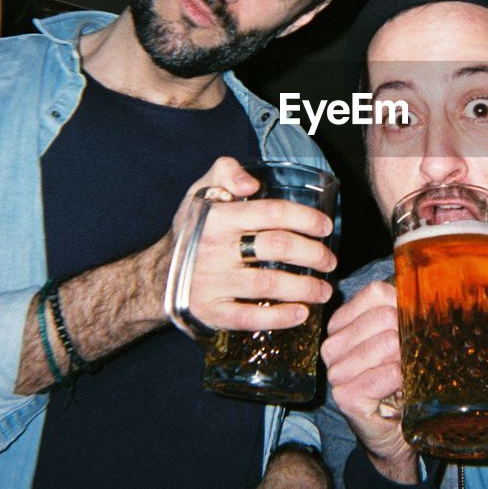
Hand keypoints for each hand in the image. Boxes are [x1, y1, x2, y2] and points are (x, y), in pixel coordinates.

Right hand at [174, 158, 336, 333]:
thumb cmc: (192, 230)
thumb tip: (251, 183)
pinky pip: (249, 316)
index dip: (305, 219)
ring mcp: (212, 283)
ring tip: (325, 290)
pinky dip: (279, 317)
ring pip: (268, 284)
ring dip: (304, 288)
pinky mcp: (211, 311)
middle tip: (330, 261)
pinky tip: (301, 314)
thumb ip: (225, 171)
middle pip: (277, 247)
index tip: (325, 228)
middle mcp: (215, 249)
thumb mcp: (200, 191)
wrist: (157, 275)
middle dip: (312, 254)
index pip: (271, 212)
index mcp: (218, 217)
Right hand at [321, 280, 418, 482]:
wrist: (395, 432)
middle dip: (407, 335)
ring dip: (406, 360)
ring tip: (404, 375)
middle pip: (384, 316)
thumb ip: (403, 311)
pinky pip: (387, 373)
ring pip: (388, 342)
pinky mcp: (345, 396)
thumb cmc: (398, 382)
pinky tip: (400, 387)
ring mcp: (335, 371)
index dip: (402, 305)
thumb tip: (427, 292)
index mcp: (341, 323)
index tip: (409, 327)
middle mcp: (332, 345)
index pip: (375, 292)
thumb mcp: (399, 338)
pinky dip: (401, 379)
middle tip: (408, 358)